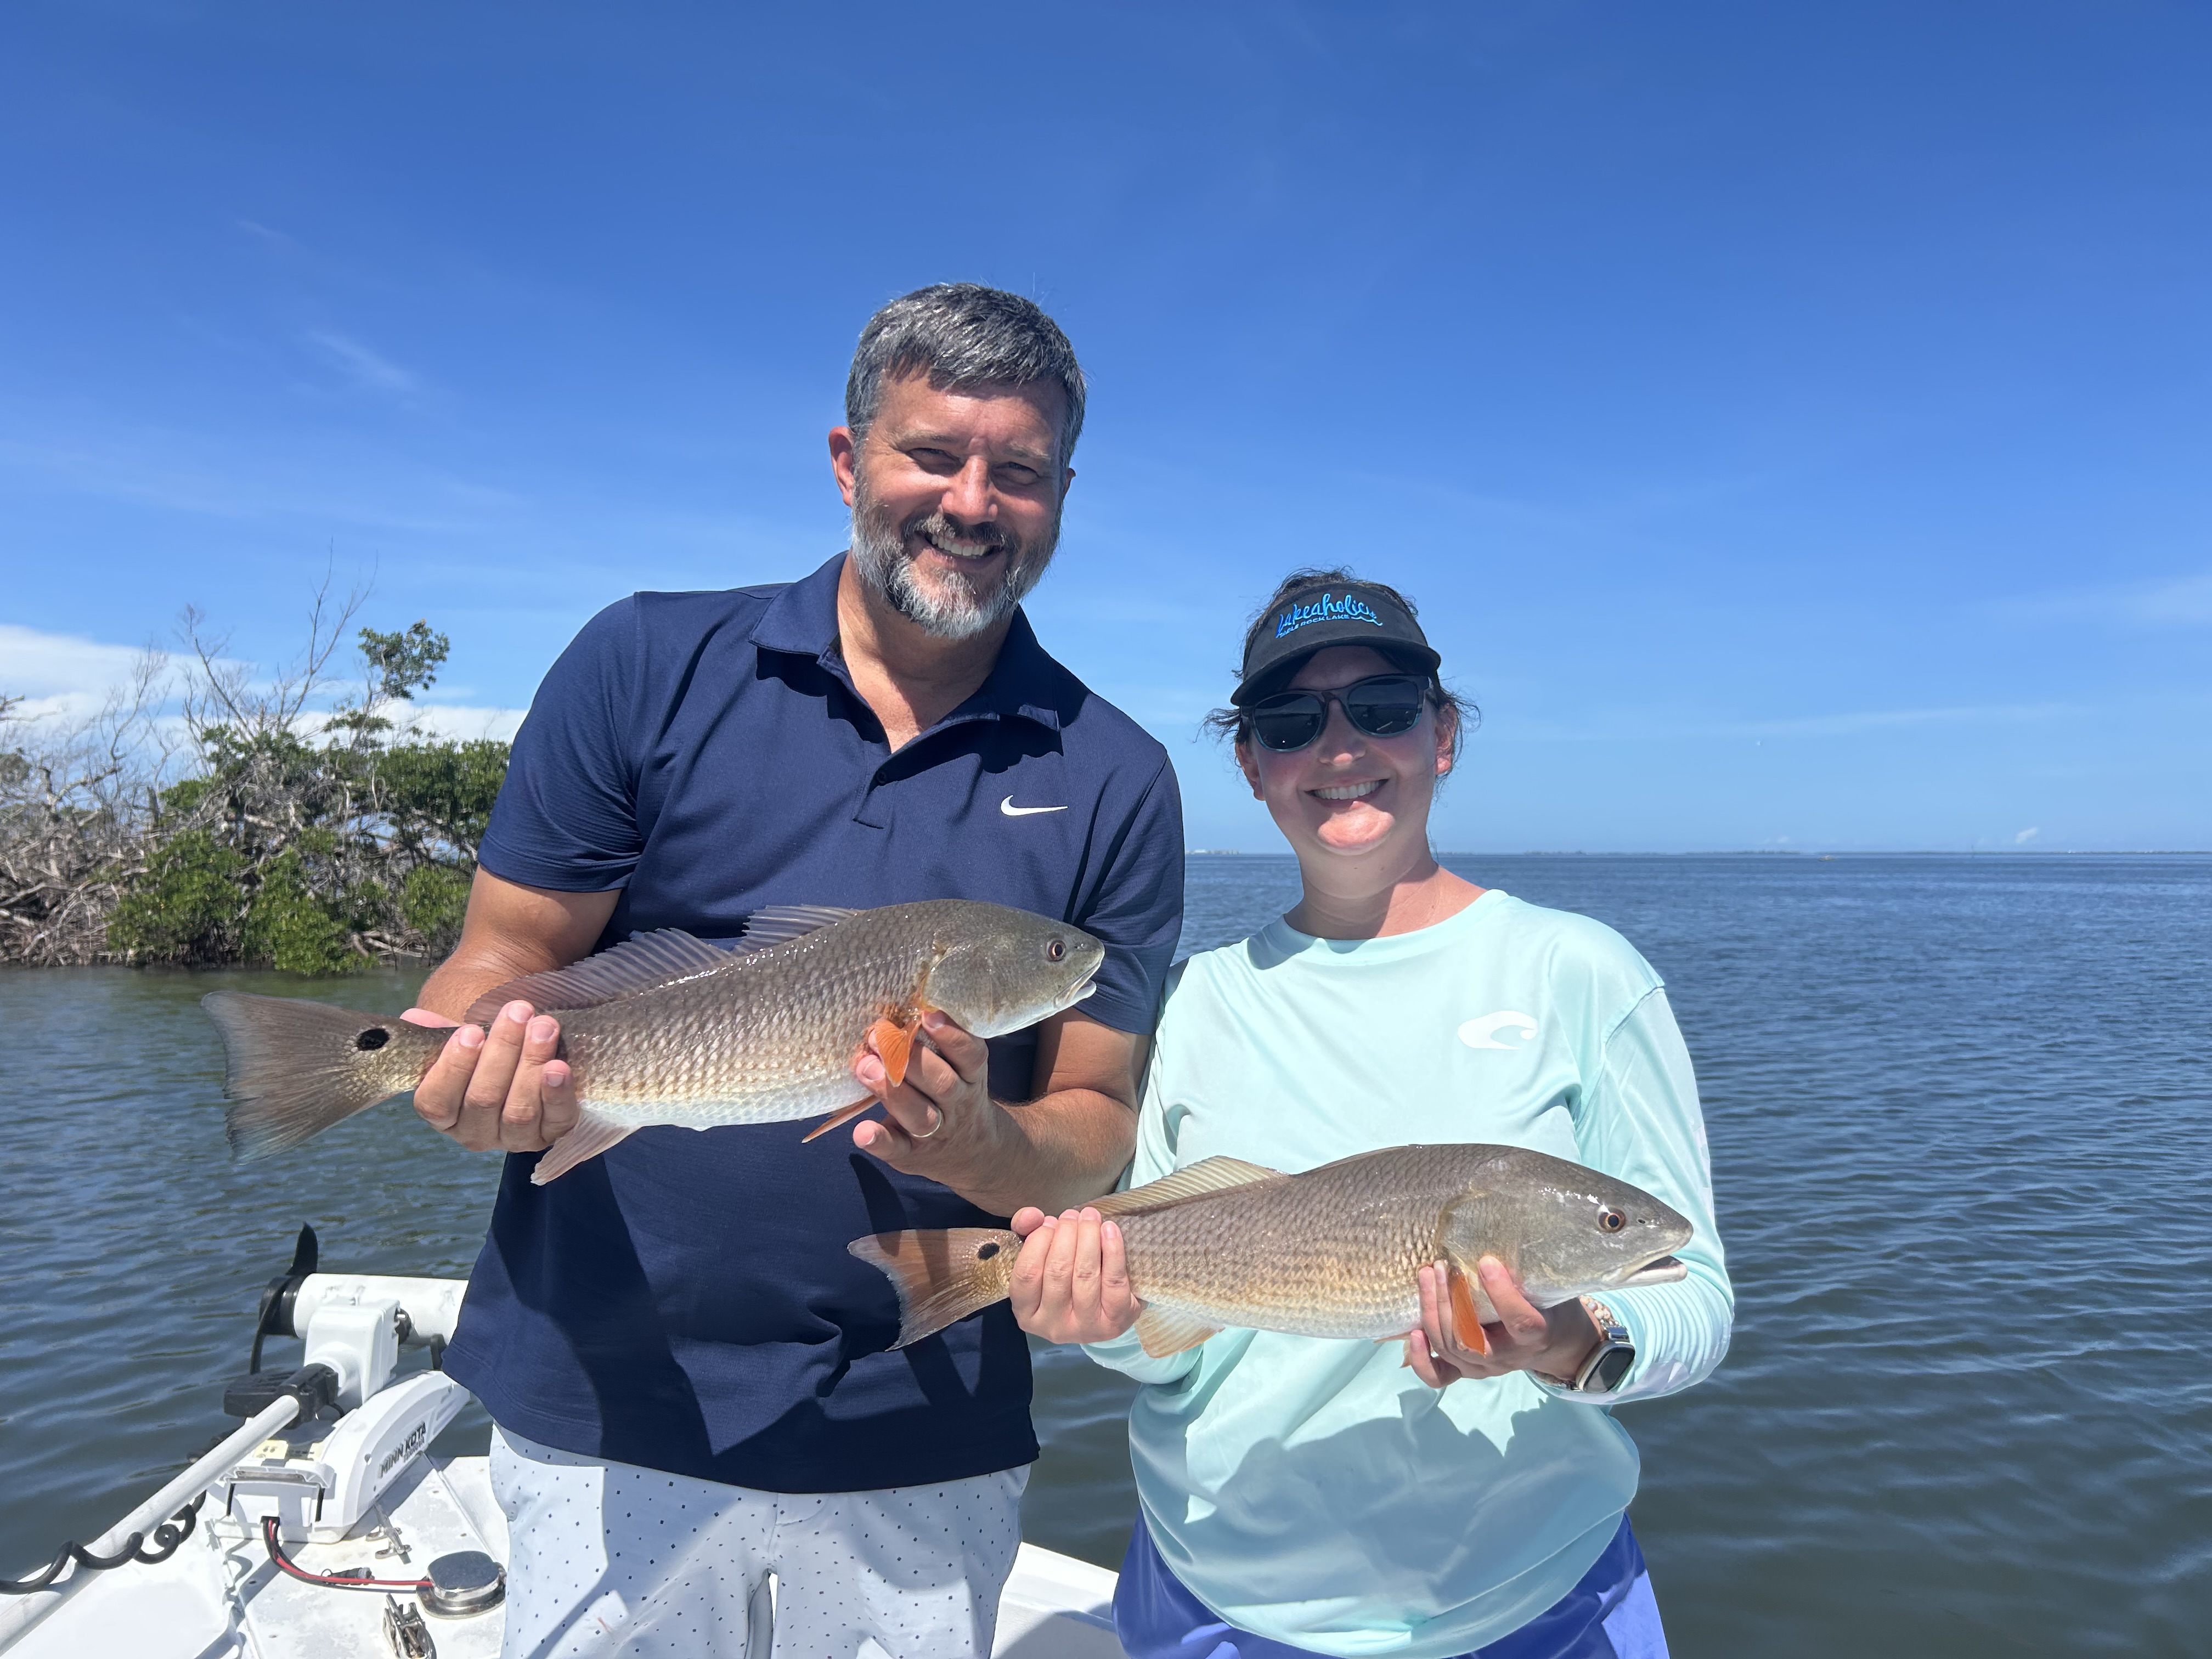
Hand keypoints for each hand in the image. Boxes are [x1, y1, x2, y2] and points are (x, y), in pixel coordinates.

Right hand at [403, 1001, 579, 1151]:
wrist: (528, 1061)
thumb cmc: (488, 1053)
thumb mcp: (463, 1042)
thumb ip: (439, 1032)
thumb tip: (413, 1018)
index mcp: (444, 1114)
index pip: (436, 1102)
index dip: (453, 1068)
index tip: (470, 1031)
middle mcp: (475, 1133)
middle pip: (483, 1098)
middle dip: (502, 1050)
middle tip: (517, 1012)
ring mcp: (514, 1138)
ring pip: (519, 1110)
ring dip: (532, 1063)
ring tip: (543, 1027)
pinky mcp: (551, 1134)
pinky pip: (556, 1119)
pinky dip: (558, 1093)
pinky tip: (559, 1067)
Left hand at [850, 1010, 1010, 1185]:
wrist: (976, 1153)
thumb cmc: (957, 1097)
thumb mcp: (963, 1072)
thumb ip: (939, 1049)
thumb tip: (897, 1016)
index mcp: (971, 1078)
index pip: (970, 1055)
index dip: (952, 1036)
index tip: (926, 1014)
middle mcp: (958, 1105)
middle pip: (942, 1083)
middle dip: (909, 1058)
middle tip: (876, 1037)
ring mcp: (937, 1133)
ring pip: (920, 1115)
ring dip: (892, 1091)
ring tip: (865, 1068)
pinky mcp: (913, 1155)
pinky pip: (898, 1150)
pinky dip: (879, 1140)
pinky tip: (862, 1131)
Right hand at [1007, 1206, 1142, 1343]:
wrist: (1106, 1309)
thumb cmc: (1067, 1280)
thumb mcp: (1041, 1258)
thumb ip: (1028, 1232)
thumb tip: (1031, 1216)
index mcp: (1027, 1314)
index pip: (1027, 1273)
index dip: (1038, 1241)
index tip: (1049, 1221)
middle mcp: (1053, 1327)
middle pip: (1058, 1271)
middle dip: (1066, 1234)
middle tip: (1073, 1215)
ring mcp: (1086, 1327)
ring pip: (1085, 1274)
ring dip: (1088, 1237)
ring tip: (1090, 1217)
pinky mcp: (1116, 1321)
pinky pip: (1113, 1281)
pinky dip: (1113, 1250)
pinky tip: (1109, 1230)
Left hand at [1401, 1257, 1601, 1389]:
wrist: (1557, 1347)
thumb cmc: (1552, 1308)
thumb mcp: (1551, 1290)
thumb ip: (1527, 1274)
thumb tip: (1499, 1234)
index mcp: (1535, 1336)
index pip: (1519, 1321)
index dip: (1501, 1293)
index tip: (1486, 1262)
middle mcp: (1507, 1358)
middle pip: (1469, 1338)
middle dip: (1450, 1299)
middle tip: (1441, 1265)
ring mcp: (1484, 1368)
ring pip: (1449, 1349)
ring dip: (1433, 1310)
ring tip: (1427, 1275)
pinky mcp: (1467, 1371)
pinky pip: (1439, 1376)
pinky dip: (1422, 1359)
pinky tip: (1413, 1332)